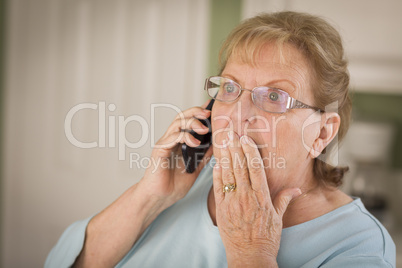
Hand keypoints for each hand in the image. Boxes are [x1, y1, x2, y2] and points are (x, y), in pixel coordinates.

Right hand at [138, 101, 212, 206]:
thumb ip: (204, 156)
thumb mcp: (195, 169)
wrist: (159, 199)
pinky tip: (195, 143)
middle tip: (208, 114)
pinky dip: (184, 137)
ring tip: (204, 129)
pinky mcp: (160, 151)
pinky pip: (171, 138)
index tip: (211, 106)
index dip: (199, 112)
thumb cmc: (173, 185)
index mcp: (179, 142)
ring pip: (177, 124)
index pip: (188, 121)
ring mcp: (165, 144)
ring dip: (192, 123)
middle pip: (182, 117)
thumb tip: (218, 145)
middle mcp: (171, 140)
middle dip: (196, 112)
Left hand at [213, 131, 300, 266]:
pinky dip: (217, 174)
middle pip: (240, 167)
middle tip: (231, 132)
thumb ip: (284, 200)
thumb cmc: (266, 238)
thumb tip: (296, 189)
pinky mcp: (222, 209)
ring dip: (225, 156)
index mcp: (262, 197)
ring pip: (228, 174)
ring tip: (223, 141)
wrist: (250, 257)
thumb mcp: (278, 219)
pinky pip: (219, 188)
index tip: (245, 138)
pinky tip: (216, 162)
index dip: (249, 151)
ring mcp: (233, 202)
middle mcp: (247, 197)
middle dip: (235, 147)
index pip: (255, 168)